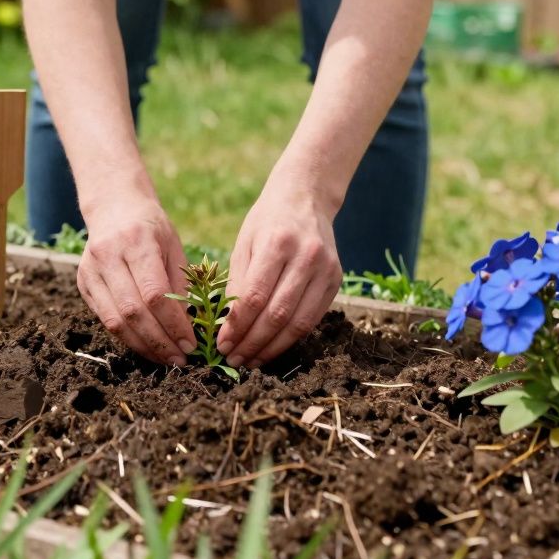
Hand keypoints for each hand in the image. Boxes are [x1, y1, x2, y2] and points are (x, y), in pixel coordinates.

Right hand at [78, 193, 194, 364]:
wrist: (114, 207)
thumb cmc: (151, 227)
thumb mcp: (174, 245)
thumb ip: (181, 283)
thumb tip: (192, 326)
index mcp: (137, 242)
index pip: (154, 294)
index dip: (173, 324)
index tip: (191, 344)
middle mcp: (108, 256)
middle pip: (133, 312)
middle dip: (159, 342)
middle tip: (180, 359)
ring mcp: (91, 271)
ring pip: (115, 321)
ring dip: (143, 346)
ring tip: (165, 359)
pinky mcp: (83, 284)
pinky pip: (105, 319)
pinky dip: (128, 338)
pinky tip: (147, 346)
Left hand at [219, 180, 342, 367]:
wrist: (307, 197)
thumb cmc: (267, 221)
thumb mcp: (244, 244)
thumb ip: (237, 283)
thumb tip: (226, 327)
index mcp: (277, 243)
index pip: (255, 296)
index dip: (237, 327)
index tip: (222, 345)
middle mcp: (306, 256)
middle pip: (277, 314)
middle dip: (252, 343)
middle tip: (234, 360)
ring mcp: (326, 269)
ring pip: (298, 323)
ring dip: (272, 348)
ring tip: (251, 361)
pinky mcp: (337, 280)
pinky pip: (313, 318)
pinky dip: (291, 338)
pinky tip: (273, 347)